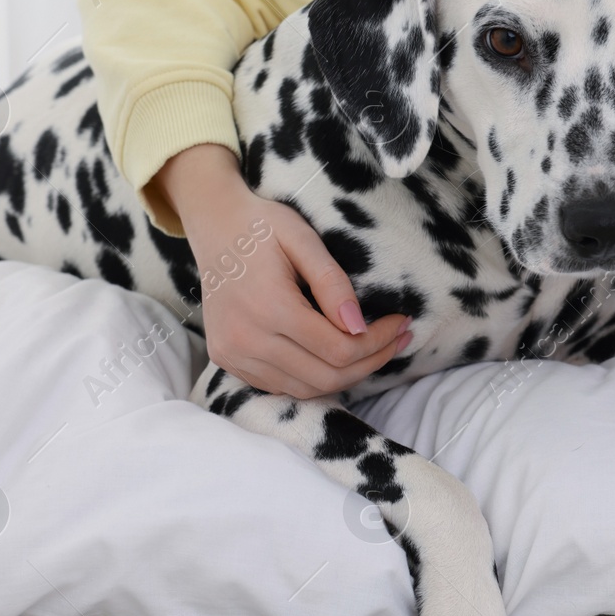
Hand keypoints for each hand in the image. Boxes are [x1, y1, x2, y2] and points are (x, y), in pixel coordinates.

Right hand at [155, 144, 410, 397]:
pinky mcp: (227, 361)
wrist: (213, 227)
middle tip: (398, 340)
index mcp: (268, 307)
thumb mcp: (303, 239)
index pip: (338, 349)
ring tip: (375, 350)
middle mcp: (246, 340)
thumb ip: (332, 284)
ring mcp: (234, 355)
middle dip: (371, 362)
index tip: (401, 323)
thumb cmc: (263, 226)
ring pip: (306, 389)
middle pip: (327, 376)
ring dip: (346, 376)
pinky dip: (315, 379)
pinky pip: (282, 386)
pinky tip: (336, 357)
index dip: (378, 342)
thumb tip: (358, 326)